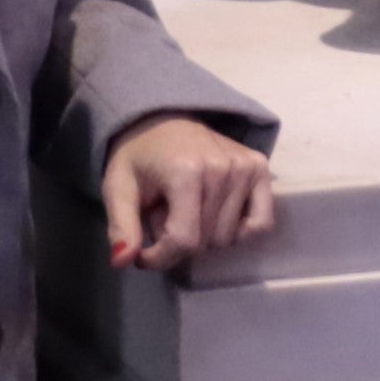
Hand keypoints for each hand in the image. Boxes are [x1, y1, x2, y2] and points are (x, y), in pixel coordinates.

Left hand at [103, 115, 278, 273]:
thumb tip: (122, 261)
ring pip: (228, 238)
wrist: (162, 119)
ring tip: (187, 209)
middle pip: (206, 242)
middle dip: (179, 243)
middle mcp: (222, 168)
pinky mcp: (260, 168)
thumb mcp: (118, 188)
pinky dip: (241, 231)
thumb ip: (121, 227)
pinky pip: (261, 223)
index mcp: (186, 171)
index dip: (161, 258)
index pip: (184, 239)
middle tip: (164, 218)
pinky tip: (219, 217)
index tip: (143, 256)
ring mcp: (246, 167)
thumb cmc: (139, 157)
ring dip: (205, 235)